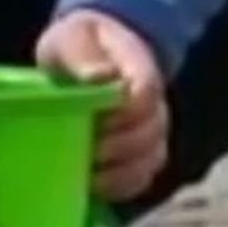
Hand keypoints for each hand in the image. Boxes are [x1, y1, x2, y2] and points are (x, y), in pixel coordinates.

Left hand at [35, 10, 169, 201]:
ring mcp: (151, 133)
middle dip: (117, 147)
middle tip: (86, 151)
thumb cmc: (79, 46)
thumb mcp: (73, 39)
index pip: (146, 95)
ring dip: (118, 172)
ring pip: (150, 161)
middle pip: (150, 134)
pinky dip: (119, 187)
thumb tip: (98, 77)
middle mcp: (154, 105)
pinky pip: (140, 179)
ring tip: (88, 173)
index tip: (96, 119)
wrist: (88, 56)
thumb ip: (83, 54)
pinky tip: (94, 185)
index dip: (124, 113)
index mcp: (140, 69)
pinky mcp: (139, 157)